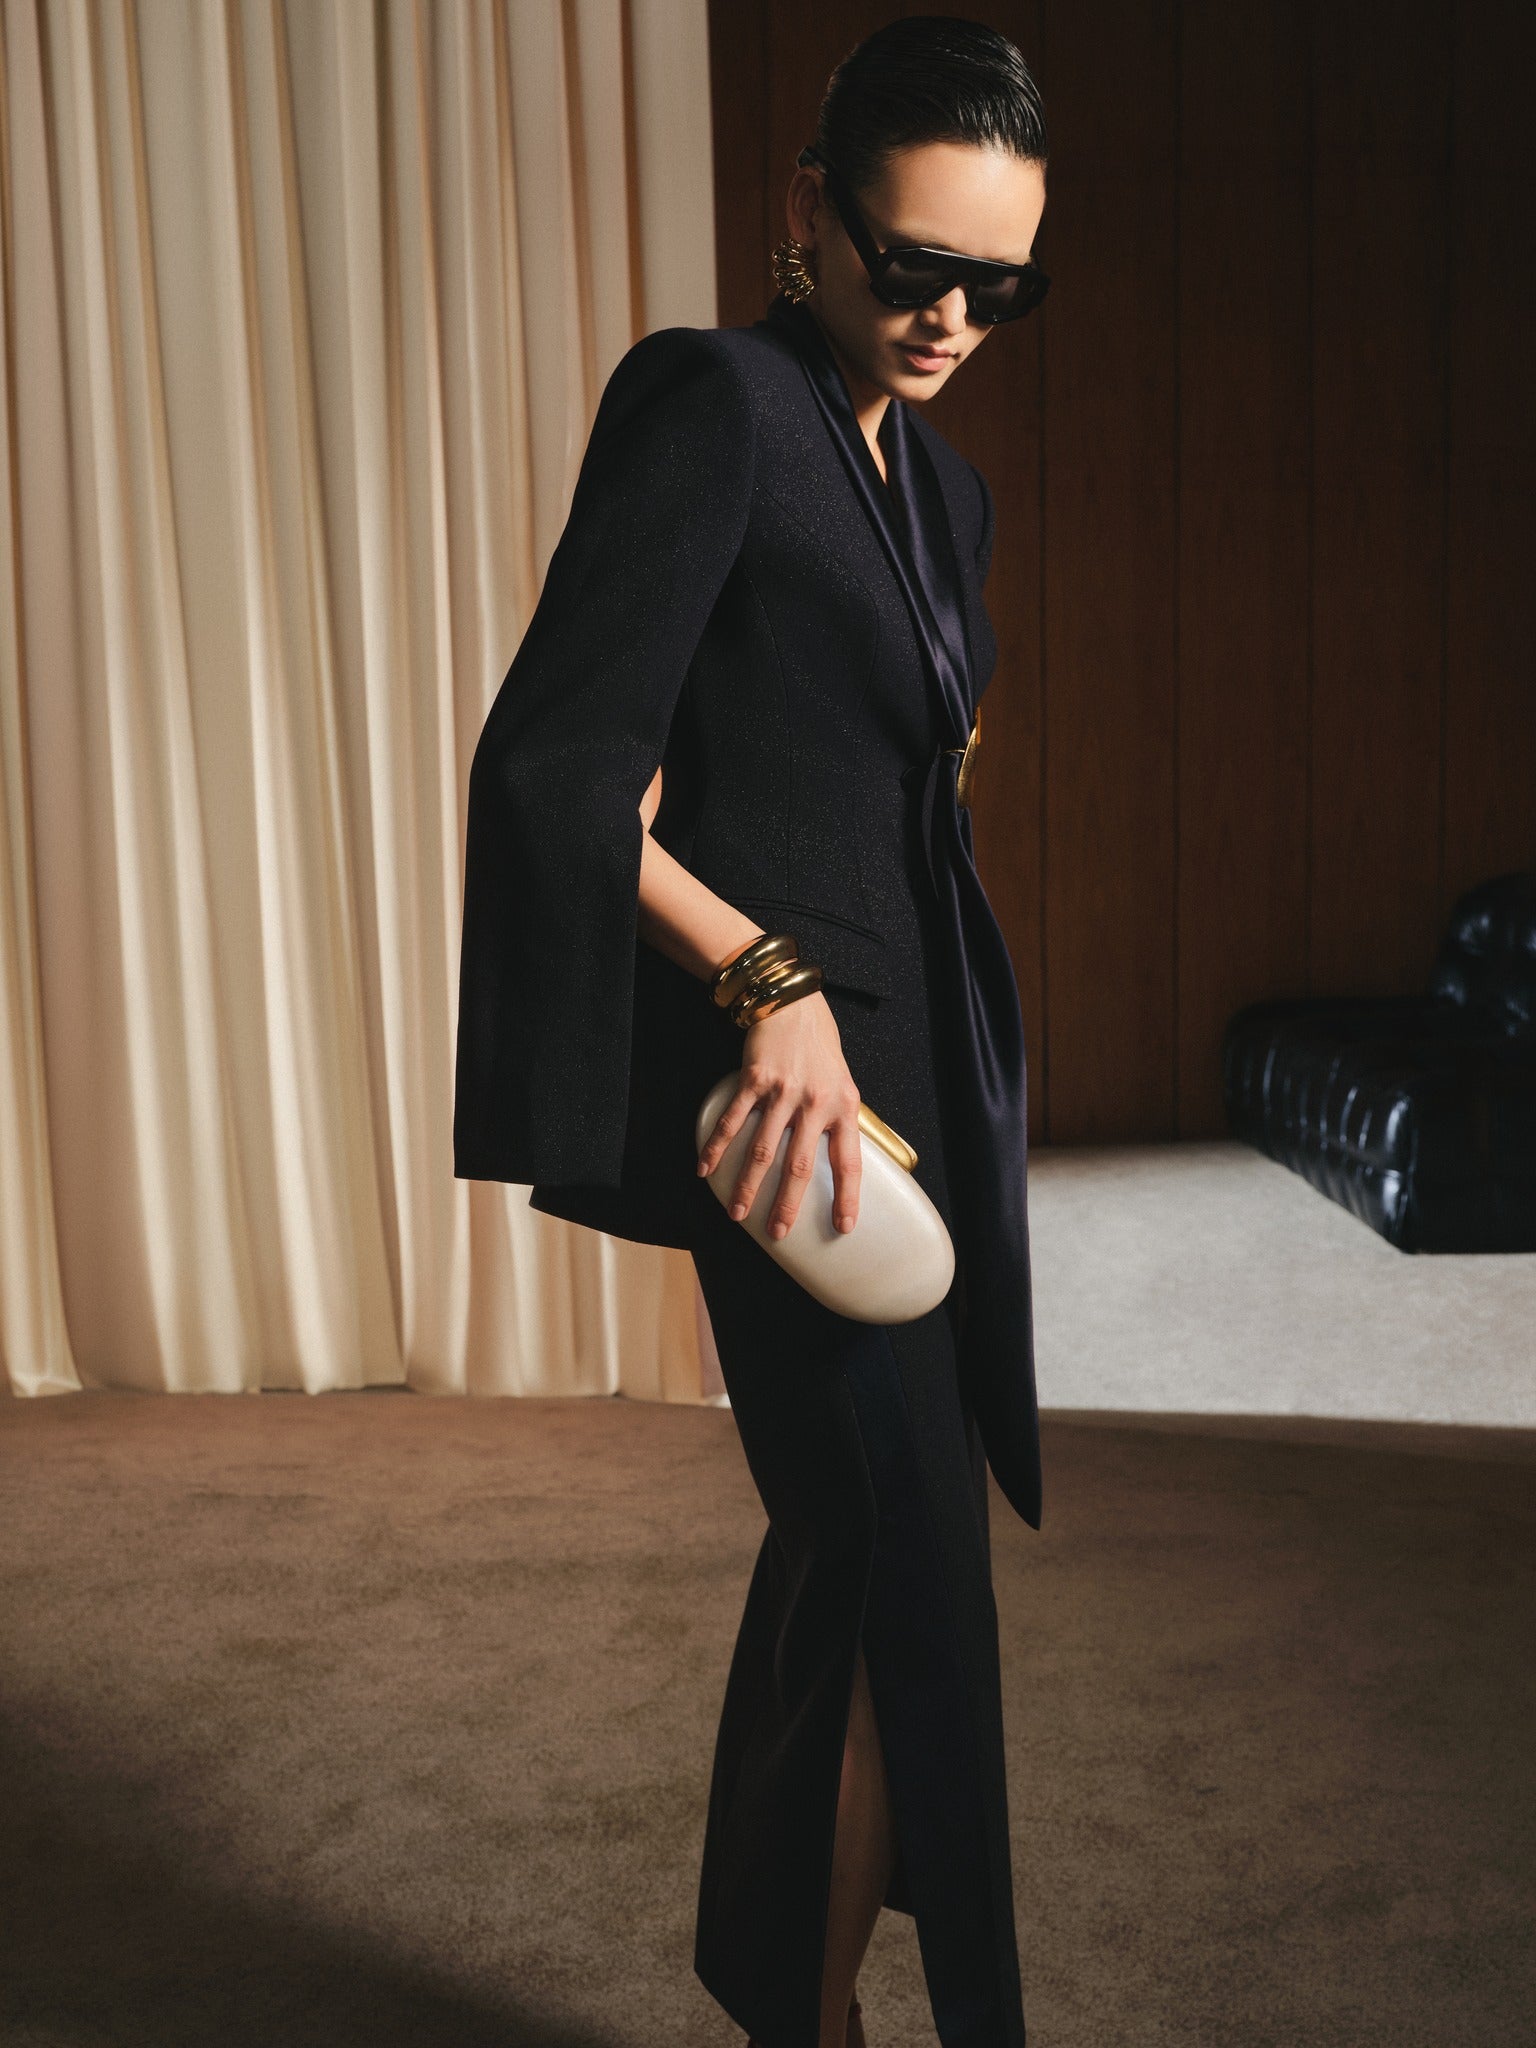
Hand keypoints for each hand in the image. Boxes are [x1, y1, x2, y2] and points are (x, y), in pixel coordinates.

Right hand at [696, 991, 862, 1237]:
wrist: (792, 1002)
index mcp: (843, 1106)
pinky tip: (704, 1169)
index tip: (843, 1227)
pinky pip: (733, 1121)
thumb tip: (833, 1157)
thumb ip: (837, 1117)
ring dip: (747, 1186)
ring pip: (763, 1150)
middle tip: (777, 1233)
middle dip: (786, 1205)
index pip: (848, 1161)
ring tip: (737, 1214)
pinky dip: (716, 1148)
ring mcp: (783, 1092)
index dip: (846, 1197)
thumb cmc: (820, 1045)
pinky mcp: (754, 1080)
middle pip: (799, 1166)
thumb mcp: (843, 1081)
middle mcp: (815, 1103)